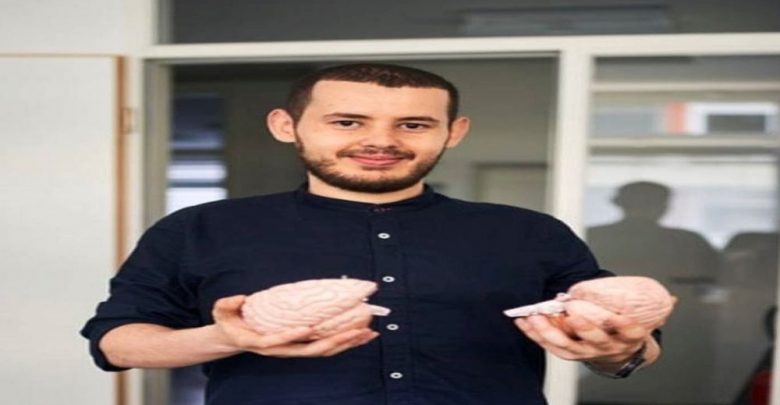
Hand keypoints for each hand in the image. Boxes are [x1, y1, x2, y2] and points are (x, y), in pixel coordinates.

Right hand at [212, 295, 378, 357]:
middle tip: (355, 329)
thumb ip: (227, 305)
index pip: (278, 341)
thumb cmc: (230, 322)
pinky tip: (362, 334)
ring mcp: (294, 348)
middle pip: (310, 349)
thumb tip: (239, 299)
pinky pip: (326, 346)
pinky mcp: (302, 345)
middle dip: (334, 340)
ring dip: (346, 342)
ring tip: (367, 332)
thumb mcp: (221, 311)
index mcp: (261, 341)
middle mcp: (281, 348)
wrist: (234, 338)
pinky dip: (345, 341)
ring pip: (323, 350)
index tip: (307, 328)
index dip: (291, 336)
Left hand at [514, 313, 648, 364]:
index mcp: (628, 336)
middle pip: (594, 339)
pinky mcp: (568, 352)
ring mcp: (585, 352)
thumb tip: (672, 297)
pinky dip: (535, 334)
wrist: (616, 353)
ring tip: (535, 318)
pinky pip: (549, 345)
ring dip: (549, 331)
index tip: (621, 317)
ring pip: (566, 345)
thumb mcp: (641, 317)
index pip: (629, 331)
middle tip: (573, 313)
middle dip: (584, 326)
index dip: (625, 325)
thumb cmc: (622, 327)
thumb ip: (651, 306)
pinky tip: (523, 322)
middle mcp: (606, 346)